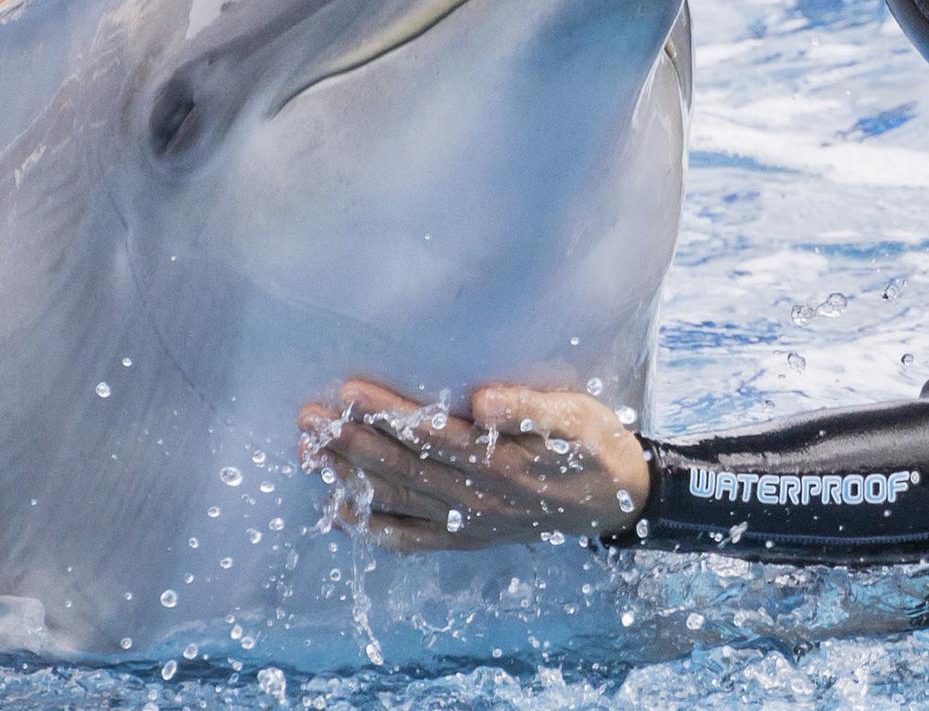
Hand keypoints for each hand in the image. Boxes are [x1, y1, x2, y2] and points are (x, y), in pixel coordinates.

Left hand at [297, 378, 650, 551]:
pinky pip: (411, 538)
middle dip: (352, 442)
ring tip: (309, 450)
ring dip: (350, 476)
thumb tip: (483, 400)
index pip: (432, 435)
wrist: (619, 502)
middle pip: (404, 469)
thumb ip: (532, 409)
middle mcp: (477, 499)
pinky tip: (340, 512)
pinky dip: (373, 528)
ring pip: (399, 499)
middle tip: (309, 418)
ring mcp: (469, 523)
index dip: (389, 413)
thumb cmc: (596, 446)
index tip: (348, 390)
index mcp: (501, 465)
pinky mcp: (467, 538)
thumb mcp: (579, 418)